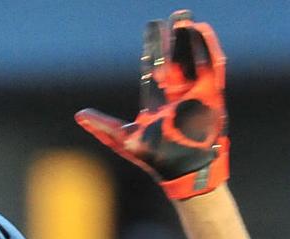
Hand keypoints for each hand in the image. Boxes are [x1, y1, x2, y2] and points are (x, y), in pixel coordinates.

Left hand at [75, 9, 228, 200]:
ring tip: (184, 17)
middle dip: (172, 39)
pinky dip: (207, 48)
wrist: (184, 171)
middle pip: (174, 59)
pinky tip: (201, 30)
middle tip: (173, 15)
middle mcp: (176, 95)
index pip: (153, 69)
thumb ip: (103, 127)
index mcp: (157, 103)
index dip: (152, 49)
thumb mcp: (125, 141)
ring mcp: (194, 94)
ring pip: (193, 59)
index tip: (152, 26)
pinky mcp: (211, 95)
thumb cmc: (156, 161)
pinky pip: (211, 66)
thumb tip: (79, 115)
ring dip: (189, 38)